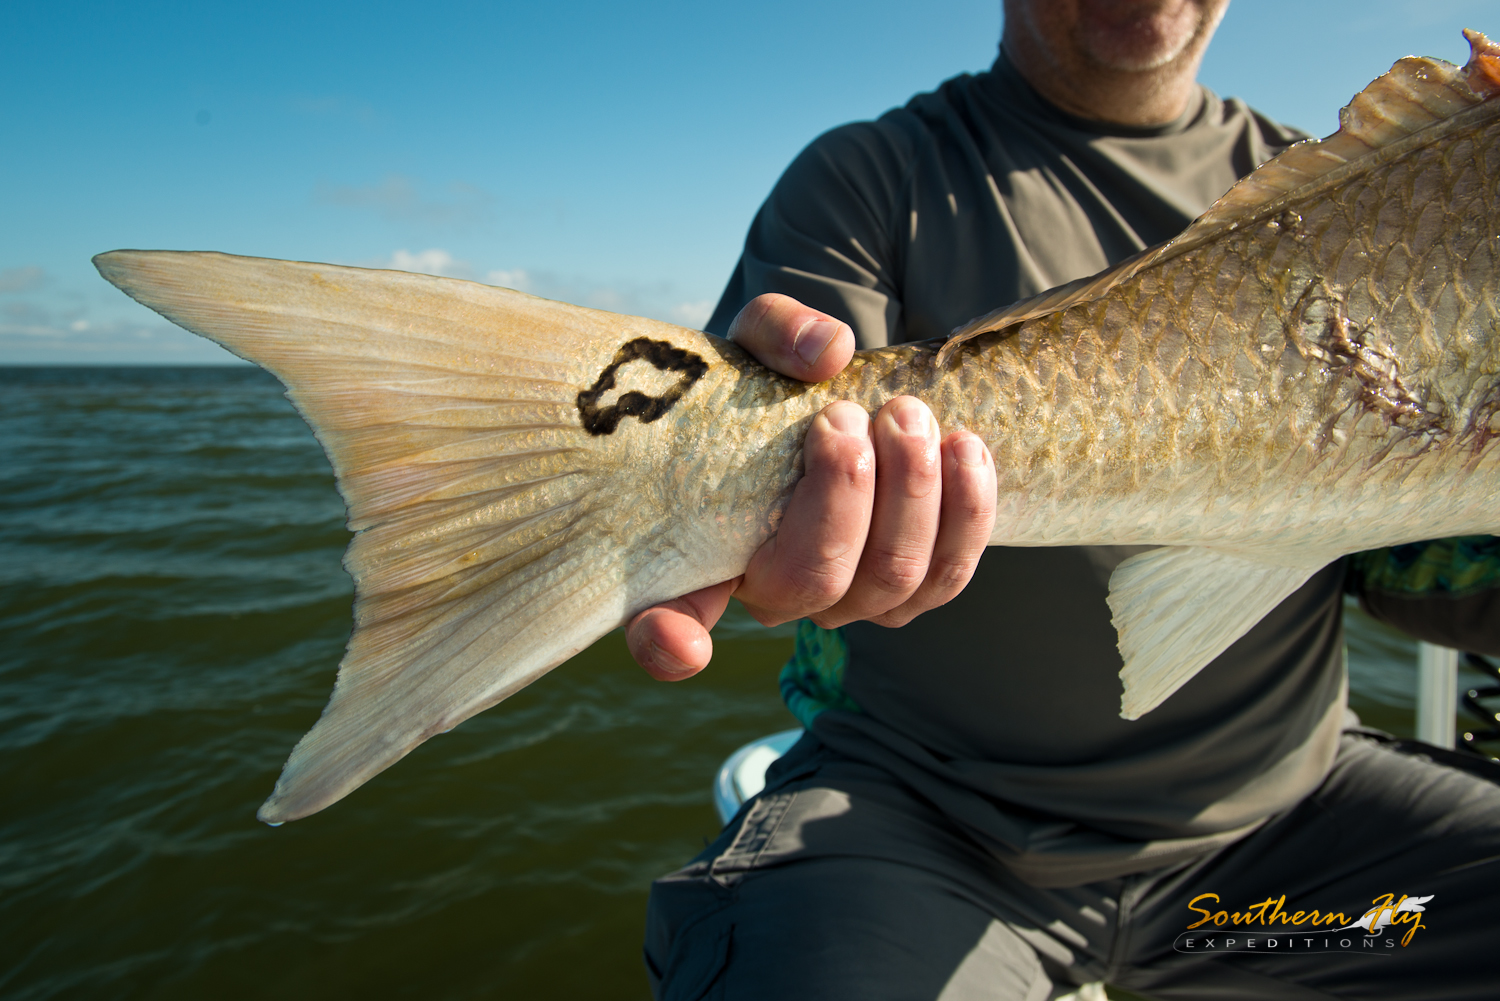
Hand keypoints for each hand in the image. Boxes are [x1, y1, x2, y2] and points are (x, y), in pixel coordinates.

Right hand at [626, 293, 996, 680]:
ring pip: (891, 579)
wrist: (843, 404)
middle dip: (844, 495)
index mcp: (701, 551)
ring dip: (912, 492)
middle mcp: (771, 594)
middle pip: (814, 580)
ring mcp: (846, 602)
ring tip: (908, 414)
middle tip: (850, 416)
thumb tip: (828, 353)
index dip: (666, 641)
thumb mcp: (757, 342)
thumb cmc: (776, 383)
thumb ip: (776, 333)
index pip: (663, 623)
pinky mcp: (909, 592)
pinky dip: (965, 511)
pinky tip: (963, 446)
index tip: (683, 645)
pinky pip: (947, 574)